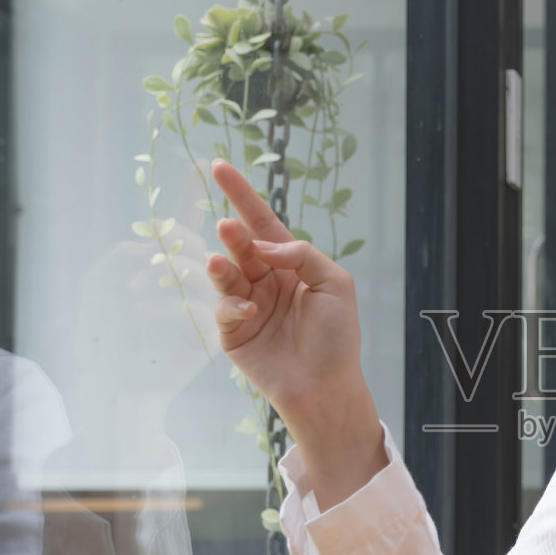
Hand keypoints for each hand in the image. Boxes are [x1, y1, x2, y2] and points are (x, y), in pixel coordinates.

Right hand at [206, 160, 365, 417]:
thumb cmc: (336, 338)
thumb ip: (303, 255)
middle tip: (229, 228)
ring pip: (227, 274)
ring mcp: (247, 305)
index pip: (263, 224)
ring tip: (221, 261)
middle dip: (234, 235)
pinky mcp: (233, 332)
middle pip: (242, 245)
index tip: (219, 167)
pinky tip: (248, 310)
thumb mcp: (335, 284)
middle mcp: (266, 281)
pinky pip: (225, 308)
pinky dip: (232, 305)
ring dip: (222, 265)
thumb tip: (264, 245)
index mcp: (291, 265)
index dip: (243, 196)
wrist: (326, 387)